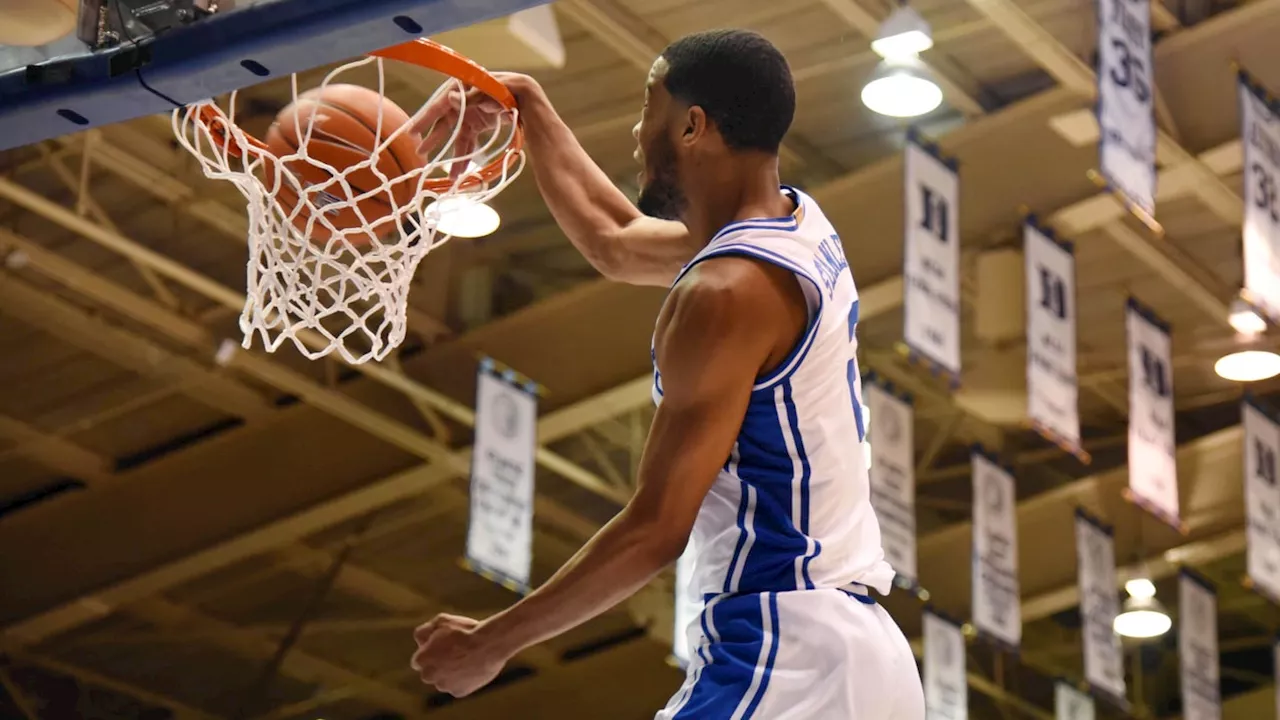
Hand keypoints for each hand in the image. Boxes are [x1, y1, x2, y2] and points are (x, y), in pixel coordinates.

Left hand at [410, 613, 510, 696]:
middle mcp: (428, 676)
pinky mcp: (459, 692)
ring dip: (450, 673)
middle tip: (453, 653)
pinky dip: (463, 680)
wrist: (489, 644)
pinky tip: (471, 668)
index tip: (442, 647)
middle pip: (430, 673)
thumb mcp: (441, 621)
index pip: (419, 660)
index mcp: (421, 659)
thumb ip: (425, 631)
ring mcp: (444, 686)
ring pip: (444, 681)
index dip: (431, 653)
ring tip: (466, 659)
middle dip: (438, 666)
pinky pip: (458, 687)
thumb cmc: (465, 630)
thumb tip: (419, 640)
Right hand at [414, 72, 538, 175]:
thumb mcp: (495, 91)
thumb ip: (475, 95)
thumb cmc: (512, 89)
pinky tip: (460, 171)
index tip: (414, 131)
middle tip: (420, 152)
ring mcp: (470, 113)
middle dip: (433, 138)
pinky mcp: (477, 124)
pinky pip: (467, 141)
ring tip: (449, 174)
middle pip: (444, 121)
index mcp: (463, 87)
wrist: (529, 98)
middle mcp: (462, 101)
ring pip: (456, 136)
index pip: (441, 103)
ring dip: (452, 154)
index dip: (426, 117)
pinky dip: (464, 155)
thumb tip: (451, 99)